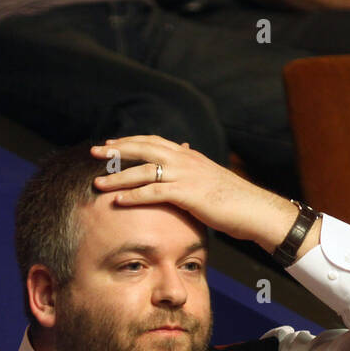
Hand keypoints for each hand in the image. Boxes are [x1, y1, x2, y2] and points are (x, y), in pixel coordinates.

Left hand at [89, 136, 317, 257]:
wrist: (255, 209)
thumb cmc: (234, 199)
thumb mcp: (210, 179)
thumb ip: (193, 170)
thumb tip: (185, 159)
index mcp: (189, 155)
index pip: (154, 142)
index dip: (131, 141)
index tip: (111, 143)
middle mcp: (185, 159)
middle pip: (143, 148)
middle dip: (117, 150)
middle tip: (94, 152)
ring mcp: (186, 175)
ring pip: (144, 170)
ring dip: (118, 176)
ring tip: (97, 182)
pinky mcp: (187, 194)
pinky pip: (154, 192)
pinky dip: (133, 195)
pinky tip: (117, 200)